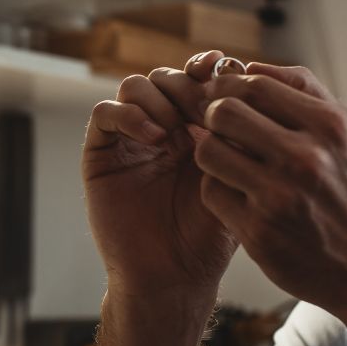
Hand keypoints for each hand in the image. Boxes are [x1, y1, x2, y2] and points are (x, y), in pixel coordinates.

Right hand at [83, 51, 238, 309]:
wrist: (173, 276)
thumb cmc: (209, 235)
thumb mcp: (236, 178)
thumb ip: (238, 134)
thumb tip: (245, 85)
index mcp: (194, 129)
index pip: (198, 78)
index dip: (211, 69)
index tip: (228, 74)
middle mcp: (160, 128)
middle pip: (167, 75)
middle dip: (187, 85)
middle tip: (204, 108)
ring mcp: (129, 139)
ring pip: (135, 86)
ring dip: (159, 97)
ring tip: (177, 127)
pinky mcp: (101, 153)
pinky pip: (104, 113)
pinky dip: (129, 114)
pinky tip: (154, 138)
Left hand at [194, 63, 346, 316]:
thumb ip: (303, 92)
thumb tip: (248, 66)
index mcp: (330, 126)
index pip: (255, 84)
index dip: (229, 86)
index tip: (224, 97)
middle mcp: (306, 158)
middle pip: (224, 112)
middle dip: (214, 116)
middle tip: (219, 129)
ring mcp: (280, 197)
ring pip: (208, 151)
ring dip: (211, 152)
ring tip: (228, 161)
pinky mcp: (259, 232)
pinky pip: (212, 192)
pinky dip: (218, 189)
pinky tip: (237, 194)